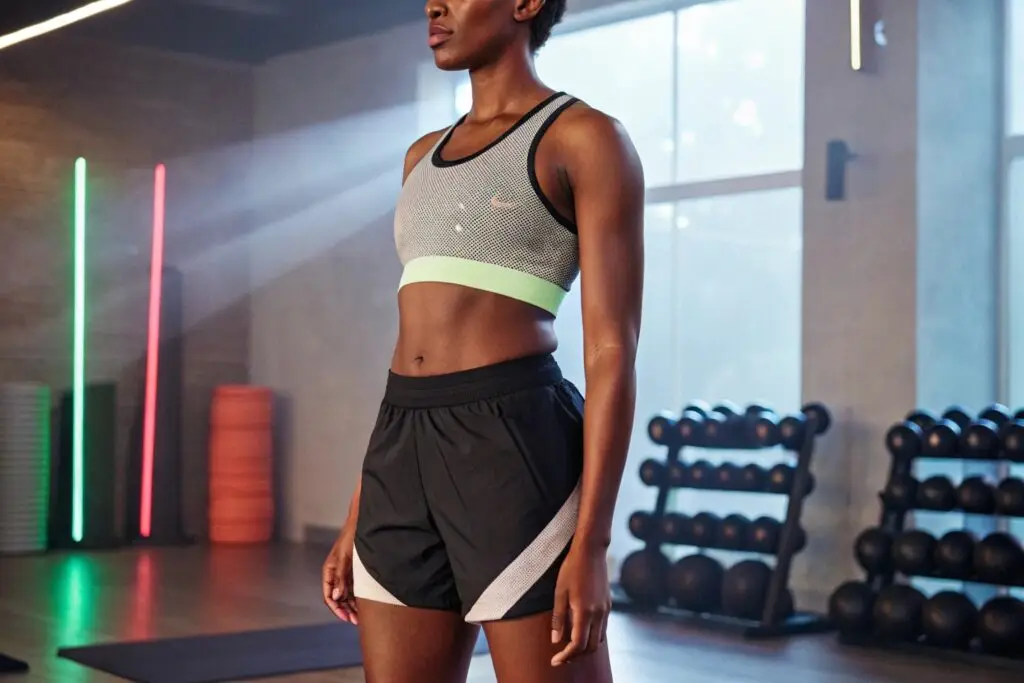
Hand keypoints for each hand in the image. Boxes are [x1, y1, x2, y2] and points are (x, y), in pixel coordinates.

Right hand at [322, 519, 357, 623]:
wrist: (363, 524)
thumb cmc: (351, 538)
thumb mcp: (345, 558)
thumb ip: (340, 577)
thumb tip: (335, 597)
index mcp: (329, 571)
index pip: (328, 595)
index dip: (336, 608)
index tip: (345, 617)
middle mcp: (335, 575)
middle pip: (336, 598)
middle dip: (344, 610)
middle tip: (355, 621)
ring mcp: (344, 574)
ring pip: (344, 596)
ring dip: (350, 607)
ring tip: (359, 617)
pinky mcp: (353, 573)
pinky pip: (352, 590)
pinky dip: (356, 599)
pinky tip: (363, 606)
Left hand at [550, 543, 610, 665]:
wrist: (591, 551)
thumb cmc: (571, 569)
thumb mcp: (559, 592)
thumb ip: (558, 618)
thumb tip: (555, 640)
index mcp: (584, 611)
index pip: (578, 644)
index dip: (566, 656)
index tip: (555, 660)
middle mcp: (598, 614)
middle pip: (591, 647)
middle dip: (577, 656)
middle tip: (562, 657)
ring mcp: (606, 610)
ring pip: (599, 640)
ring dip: (586, 648)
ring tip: (570, 648)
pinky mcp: (608, 605)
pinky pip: (602, 629)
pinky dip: (592, 637)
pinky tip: (581, 633)